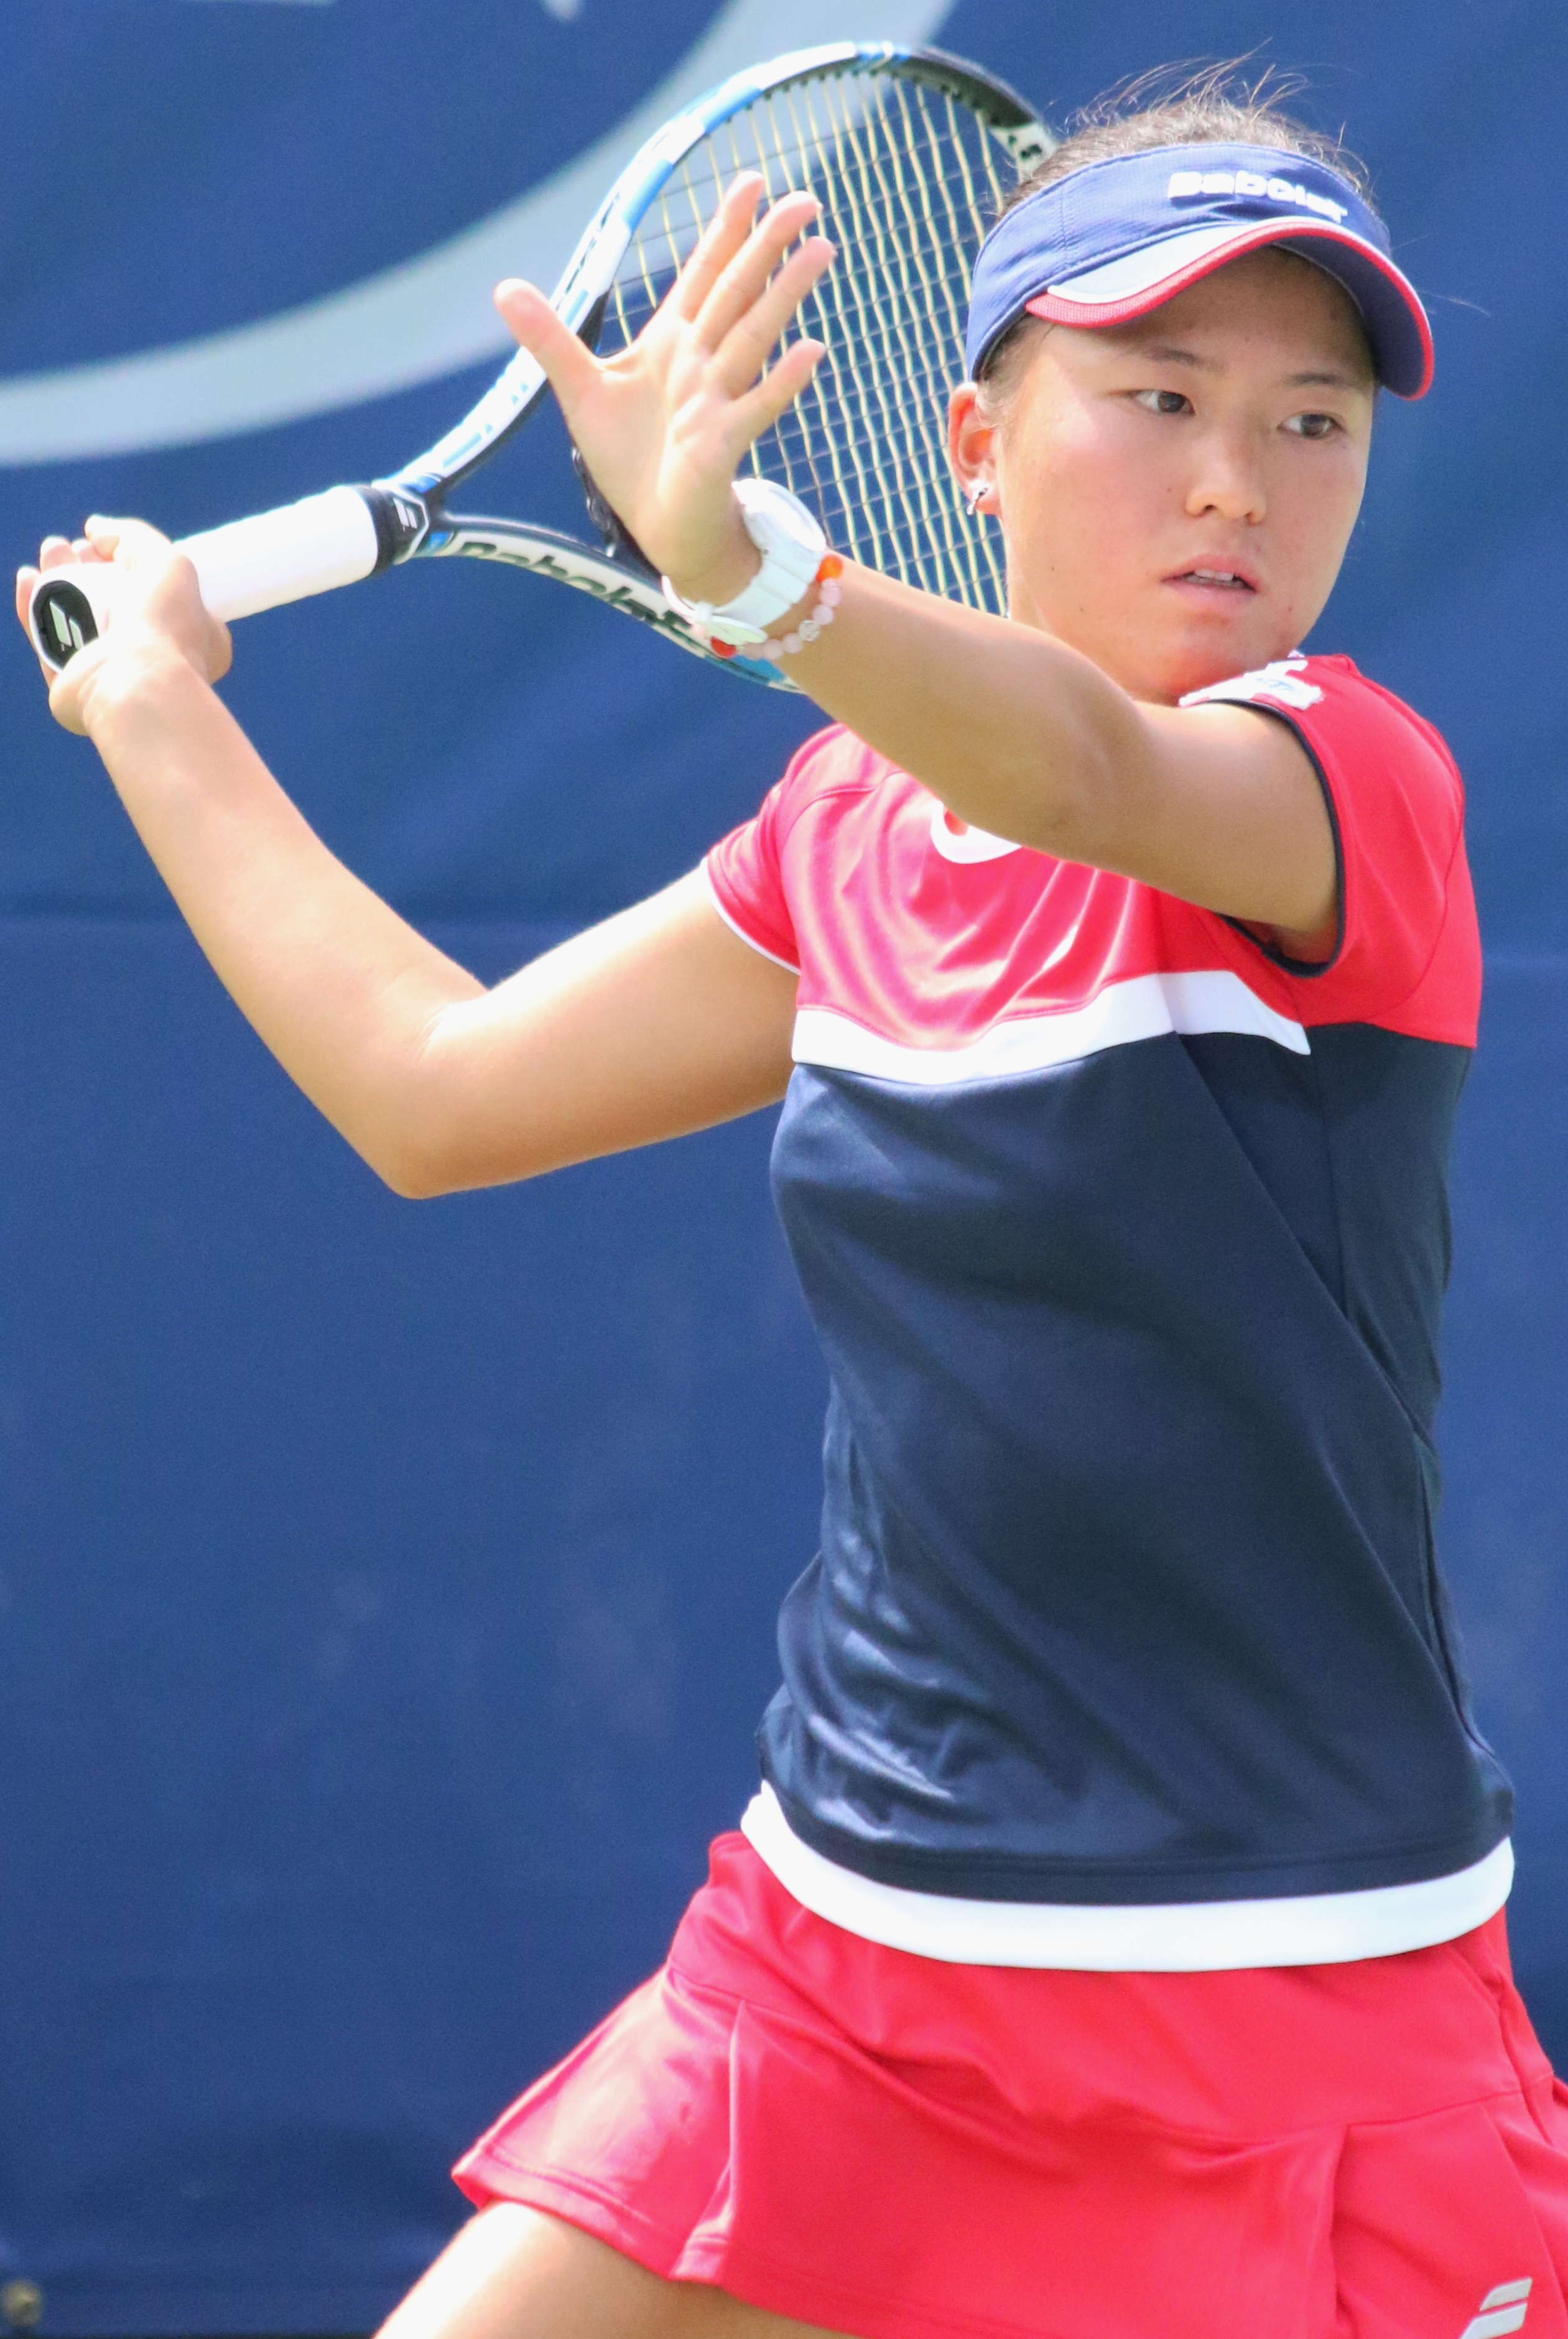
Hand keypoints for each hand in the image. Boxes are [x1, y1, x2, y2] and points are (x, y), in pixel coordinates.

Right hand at [15, 517, 231, 734]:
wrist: (135, 686)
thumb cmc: (164, 628)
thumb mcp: (168, 562)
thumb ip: (134, 538)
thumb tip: (97, 529)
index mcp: (192, 637)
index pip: (159, 595)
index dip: (128, 565)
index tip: (104, 546)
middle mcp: (153, 658)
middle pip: (110, 603)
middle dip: (85, 567)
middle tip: (69, 546)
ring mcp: (112, 673)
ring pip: (76, 621)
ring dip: (58, 581)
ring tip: (51, 553)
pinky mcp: (74, 686)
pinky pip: (49, 643)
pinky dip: (34, 610)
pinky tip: (27, 580)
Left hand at [494, 174, 834, 605]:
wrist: (655, 525)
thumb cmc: (629, 459)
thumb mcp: (580, 390)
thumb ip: (549, 338)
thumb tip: (503, 287)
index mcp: (672, 342)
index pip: (704, 274)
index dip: (725, 229)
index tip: (752, 182)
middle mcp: (701, 362)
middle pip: (738, 292)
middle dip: (769, 245)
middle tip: (808, 199)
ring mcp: (717, 400)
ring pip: (755, 336)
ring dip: (785, 294)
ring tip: (819, 251)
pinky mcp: (722, 443)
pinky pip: (758, 407)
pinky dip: (784, 382)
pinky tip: (813, 352)